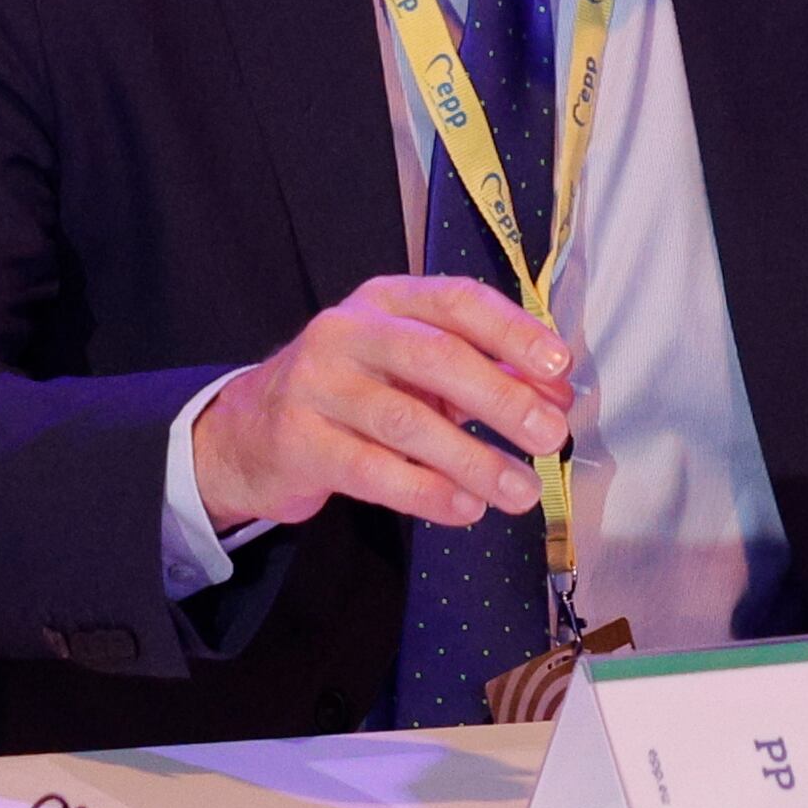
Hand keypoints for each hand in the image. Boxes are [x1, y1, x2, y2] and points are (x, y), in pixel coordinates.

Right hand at [190, 275, 572, 534]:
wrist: (248, 432)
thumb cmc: (355, 390)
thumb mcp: (415, 366)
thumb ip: (484, 369)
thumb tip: (558, 394)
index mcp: (388, 299)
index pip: (458, 301)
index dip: (513, 330)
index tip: (560, 366)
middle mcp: (347, 331)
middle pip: (435, 358)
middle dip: (502, 398)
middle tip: (551, 435)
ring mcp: (315, 385)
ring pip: (406, 422)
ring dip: (473, 459)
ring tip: (521, 490)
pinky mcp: (296, 442)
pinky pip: (371, 471)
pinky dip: (425, 492)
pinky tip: (465, 508)